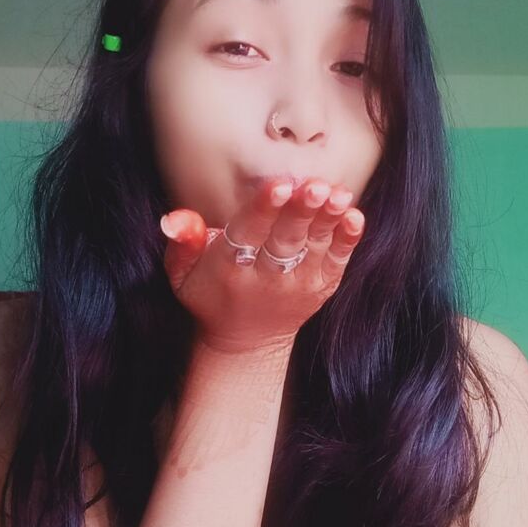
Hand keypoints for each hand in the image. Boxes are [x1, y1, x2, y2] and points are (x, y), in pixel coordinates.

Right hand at [160, 176, 365, 353]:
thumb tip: (174, 219)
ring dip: (328, 219)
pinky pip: (337, 262)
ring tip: (338, 194)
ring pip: (315, 246)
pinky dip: (347, 241)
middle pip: (286, 238)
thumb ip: (182, 243)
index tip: (278, 185)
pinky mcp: (320, 287)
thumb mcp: (182, 274)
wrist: (246, 341)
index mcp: (231, 267)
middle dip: (301, 211)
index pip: (249, 233)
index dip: (264, 209)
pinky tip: (354, 217)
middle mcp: (267, 277)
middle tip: (315, 185)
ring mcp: (298, 283)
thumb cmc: (211, 294)